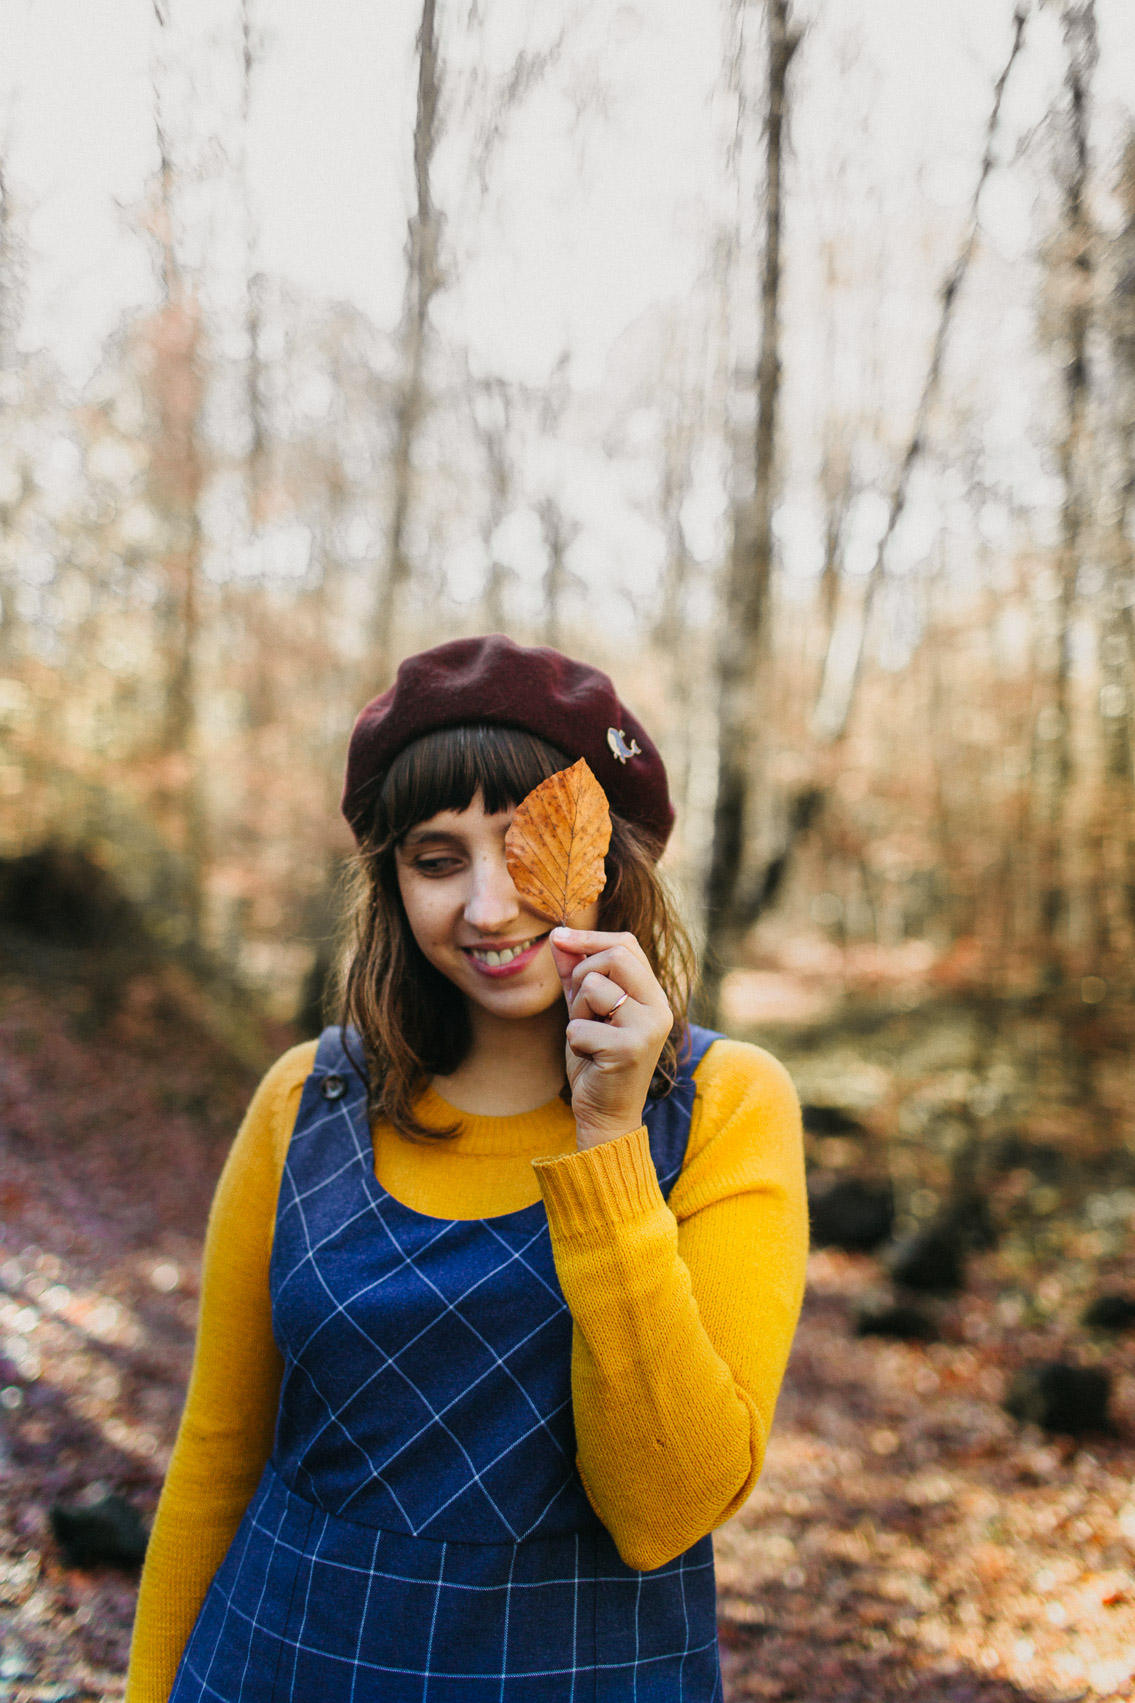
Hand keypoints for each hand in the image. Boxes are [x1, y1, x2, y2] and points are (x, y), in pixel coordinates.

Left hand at [548, 927, 672, 1150]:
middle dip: (582, 974)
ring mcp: (648, 1028)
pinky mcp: (628, 1050)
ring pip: (594, 987)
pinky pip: (579, 1025)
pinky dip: (574, 1040)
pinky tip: (589, 1057)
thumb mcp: (584, 1009)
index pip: (626, 944)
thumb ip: (575, 973)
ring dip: (576, 1011)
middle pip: (614, 956)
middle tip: (580, 1006)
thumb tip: (558, 935)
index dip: (590, 937)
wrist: (605, 1113)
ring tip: (588, 1036)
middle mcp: (659, 1008)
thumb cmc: (595, 1059)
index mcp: (653, 995)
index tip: (558, 938)